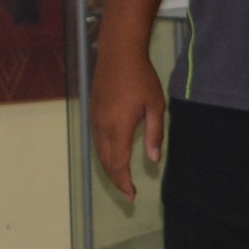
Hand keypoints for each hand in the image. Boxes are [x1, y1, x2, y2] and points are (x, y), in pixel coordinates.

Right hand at [90, 49, 168, 200]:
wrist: (118, 53)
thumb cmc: (141, 78)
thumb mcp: (155, 106)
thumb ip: (155, 134)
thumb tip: (154, 160)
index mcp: (119, 127)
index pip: (118, 164)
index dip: (124, 183)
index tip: (132, 196)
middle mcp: (102, 126)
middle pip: (106, 162)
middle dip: (116, 180)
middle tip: (128, 194)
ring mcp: (95, 118)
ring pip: (99, 152)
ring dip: (109, 168)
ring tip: (121, 179)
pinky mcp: (93, 111)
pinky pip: (96, 140)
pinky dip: (104, 154)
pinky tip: (112, 156)